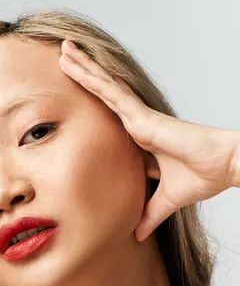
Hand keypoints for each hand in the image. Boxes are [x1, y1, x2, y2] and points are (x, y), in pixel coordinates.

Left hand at [59, 39, 239, 241]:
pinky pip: (111, 93)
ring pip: (104, 87)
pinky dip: (93, 78)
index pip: (109, 116)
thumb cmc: (202, 176)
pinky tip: (77, 64)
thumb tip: (138, 236)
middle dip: (84, 76)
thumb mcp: (165, 201)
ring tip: (64, 50)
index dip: (94, 102)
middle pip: (103, 95)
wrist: (223, 167)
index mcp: (141, 138)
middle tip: (63, 57)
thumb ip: (149, 215)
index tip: (77, 97)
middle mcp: (137, 123)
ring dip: (83, 68)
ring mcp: (139, 117)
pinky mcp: (143, 117)